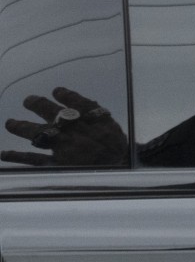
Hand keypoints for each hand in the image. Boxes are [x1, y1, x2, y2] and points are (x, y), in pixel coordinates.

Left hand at [1, 88, 127, 165]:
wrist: (116, 171)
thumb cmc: (116, 150)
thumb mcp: (112, 127)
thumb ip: (96, 114)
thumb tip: (74, 100)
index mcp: (91, 119)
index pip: (75, 101)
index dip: (65, 94)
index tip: (57, 90)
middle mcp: (74, 129)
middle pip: (51, 112)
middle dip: (37, 104)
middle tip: (28, 100)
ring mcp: (63, 146)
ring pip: (37, 133)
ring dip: (20, 126)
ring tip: (9, 123)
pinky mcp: (56, 163)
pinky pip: (33, 159)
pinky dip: (17, 156)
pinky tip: (4, 154)